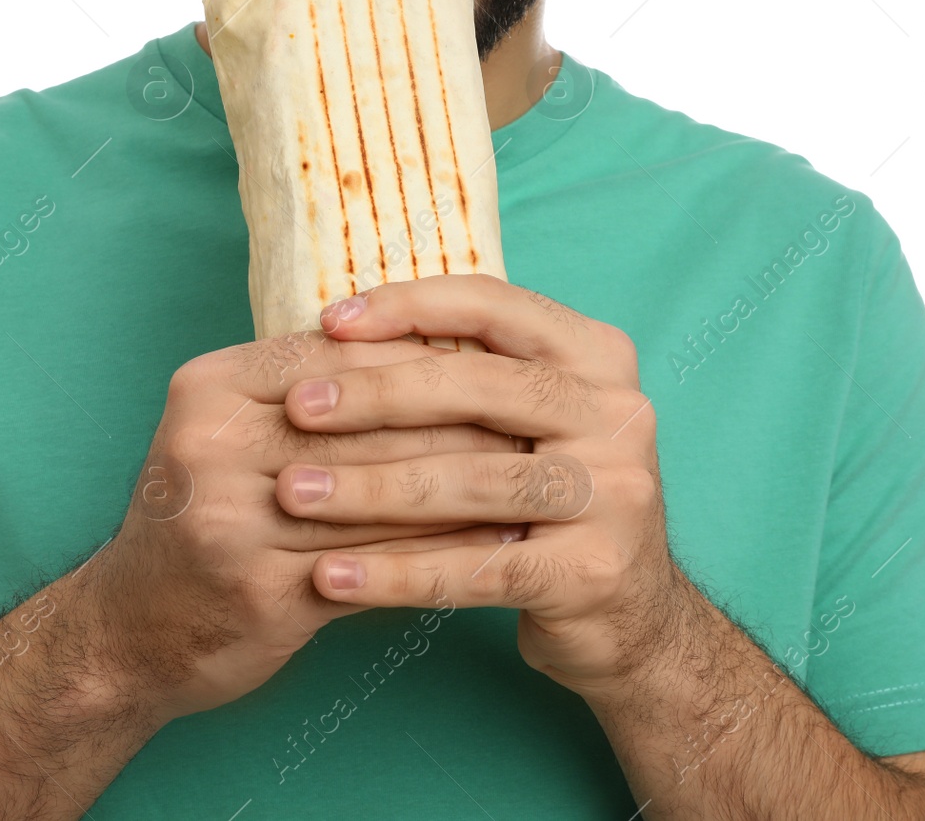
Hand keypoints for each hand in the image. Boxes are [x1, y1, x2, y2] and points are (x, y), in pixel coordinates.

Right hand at [71, 330, 524, 724]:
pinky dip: (444, 554)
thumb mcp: (232, 433)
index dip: (427, 359)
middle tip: (540, 421)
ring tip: (536, 480)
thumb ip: (316, 392)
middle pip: (369, 420)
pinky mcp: (262, 591)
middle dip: (463, 422)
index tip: (503, 363)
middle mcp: (212, 445)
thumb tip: (438, 348)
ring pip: (382, 493)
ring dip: (468, 488)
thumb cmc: (205, 518)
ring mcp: (233, 521)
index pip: (342, 355)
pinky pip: (379, 564)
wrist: (128, 633)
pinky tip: (495, 547)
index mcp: (210, 387)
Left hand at [275, 274, 690, 698]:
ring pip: (471, 481)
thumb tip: (337, 333)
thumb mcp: (531, 421)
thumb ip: (468, 373)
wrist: (632, 616)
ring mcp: (613, 496)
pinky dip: (393, 574)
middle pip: (481, 388)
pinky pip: (473, 569)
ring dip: (369, 488)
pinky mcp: (590, 574)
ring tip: (291, 493)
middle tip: (297, 408)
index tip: (329, 324)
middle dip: (376, 395)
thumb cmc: (548, 501)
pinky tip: (330, 576)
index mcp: (597, 358)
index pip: (495, 307)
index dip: (408, 308)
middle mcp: (617, 416)